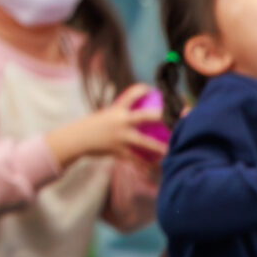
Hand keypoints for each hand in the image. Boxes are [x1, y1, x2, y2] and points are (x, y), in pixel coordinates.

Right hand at [46, 84, 165, 168]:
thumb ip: (124, 114)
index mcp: (117, 109)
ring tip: (172, 149)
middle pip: (146, 116)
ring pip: (145, 142)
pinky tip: (155, 167)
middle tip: (180, 117)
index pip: (133, 93)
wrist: (77, 139)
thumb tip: (142, 114)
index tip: (157, 90)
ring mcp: (120, 137)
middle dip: (163, 116)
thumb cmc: (94, 126)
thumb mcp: (107, 115)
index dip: (145, 89)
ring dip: (160, 147)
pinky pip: (136, 159)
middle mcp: (120, 121)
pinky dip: (146, 164)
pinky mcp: (118, 151)